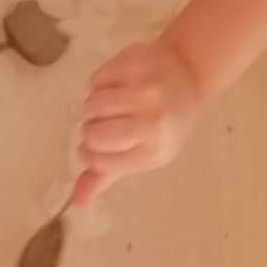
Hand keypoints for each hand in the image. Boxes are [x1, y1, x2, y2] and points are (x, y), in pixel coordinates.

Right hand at [75, 39, 201, 204]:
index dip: (88, 154)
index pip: (101, 161)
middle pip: (94, 133)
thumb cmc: (165, 122)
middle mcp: (154, 122)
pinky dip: (98, 85)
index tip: (90, 148)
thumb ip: (107, 175)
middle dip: (89, 130)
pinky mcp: (136, 64)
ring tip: (105, 107)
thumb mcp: (143, 153)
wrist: (189, 76)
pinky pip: (96, 80)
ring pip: (92, 105)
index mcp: (155, 150)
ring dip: (91, 107)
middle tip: (100, 125)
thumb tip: (77, 202)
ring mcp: (146, 91)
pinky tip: (113, 86)